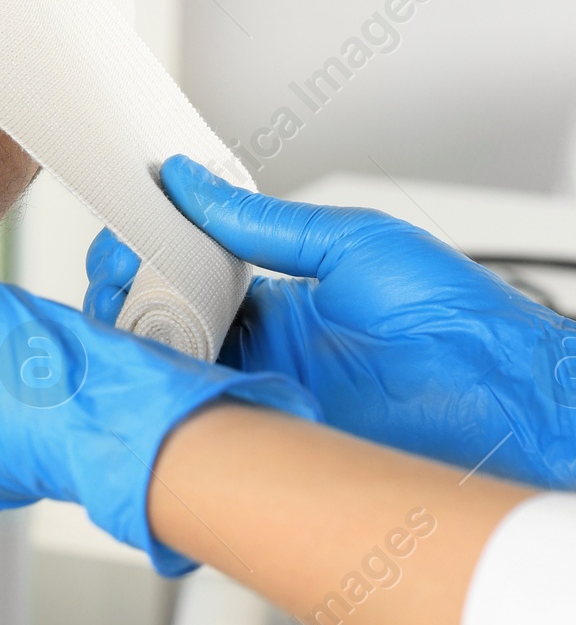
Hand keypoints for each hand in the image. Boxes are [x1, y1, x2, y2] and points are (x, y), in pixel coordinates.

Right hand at [86, 156, 575, 487]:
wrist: (507, 397)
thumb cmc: (458, 319)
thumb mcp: (352, 244)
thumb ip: (262, 223)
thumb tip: (192, 183)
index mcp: (285, 298)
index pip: (190, 273)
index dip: (150, 256)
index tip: (126, 239)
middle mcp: (269, 351)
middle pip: (166, 326)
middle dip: (127, 299)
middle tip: (116, 280)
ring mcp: (267, 397)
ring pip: (173, 375)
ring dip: (139, 347)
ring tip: (126, 318)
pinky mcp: (273, 441)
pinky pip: (202, 424)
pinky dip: (170, 399)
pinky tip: (156, 372)